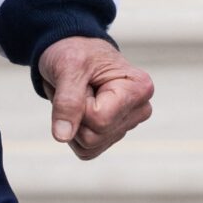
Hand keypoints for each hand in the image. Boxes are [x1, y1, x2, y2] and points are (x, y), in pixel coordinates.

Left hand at [37, 37, 153, 158]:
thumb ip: (67, 101)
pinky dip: (73, 132)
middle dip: (75, 114)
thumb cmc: (75, 52)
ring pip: (89, 146)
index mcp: (138, 88)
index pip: (100, 119)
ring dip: (73, 122)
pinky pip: (86, 151)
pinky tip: (79, 109)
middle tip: (79, 89)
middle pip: (95, 137)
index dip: (80, 105)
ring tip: (79, 96)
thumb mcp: (68, 67)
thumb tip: (63, 136)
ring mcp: (127, 125)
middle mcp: (139, 109)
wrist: (73, 51)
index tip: (83, 82)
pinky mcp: (113, 135)